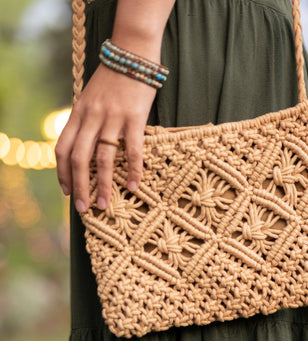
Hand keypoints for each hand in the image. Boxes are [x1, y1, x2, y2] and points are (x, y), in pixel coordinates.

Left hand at [55, 63, 156, 212]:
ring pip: (103, 159)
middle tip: (83, 209)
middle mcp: (91, 118)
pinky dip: (133, 170)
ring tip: (105, 205)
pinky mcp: (134, 118)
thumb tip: (84, 149)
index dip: (62, 173)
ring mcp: (112, 118)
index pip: (62, 149)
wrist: (131, 54)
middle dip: (79, 187)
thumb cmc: (112, 79)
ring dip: (103, 185)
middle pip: (79, 159)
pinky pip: (131, 150)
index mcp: (78, 114)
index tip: (67, 192)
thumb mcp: (90, 99)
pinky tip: (134, 186)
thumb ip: (85, 121)